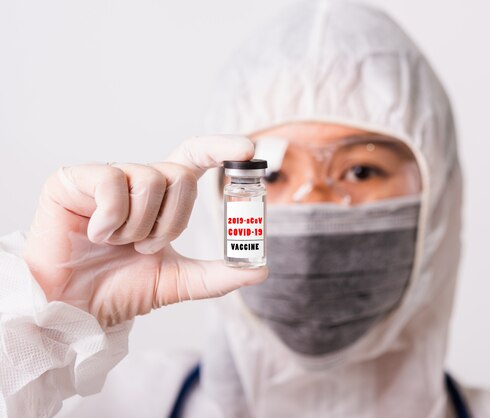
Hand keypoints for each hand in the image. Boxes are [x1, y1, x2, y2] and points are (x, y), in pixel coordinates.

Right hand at [23, 135, 267, 326]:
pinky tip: (95, 234)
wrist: (73, 307)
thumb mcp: (175, 280)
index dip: (221, 148)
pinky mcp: (75, 178)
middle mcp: (137, 180)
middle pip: (182, 174)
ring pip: (151, 179)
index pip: (196, 158)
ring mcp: (107, 176)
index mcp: (162, 197)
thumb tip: (260, 270)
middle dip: (173, 220)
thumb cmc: (119, 288)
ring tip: (118, 243)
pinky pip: (113, 183)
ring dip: (141, 225)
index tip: (249, 149)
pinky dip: (111, 219)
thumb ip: (217, 275)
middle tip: (146, 246)